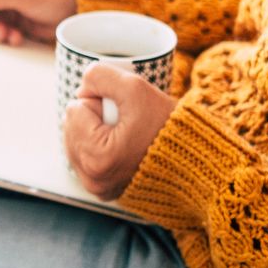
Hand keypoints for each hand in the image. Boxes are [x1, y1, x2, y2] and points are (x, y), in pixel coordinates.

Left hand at [63, 63, 175, 199]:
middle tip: (126, 123)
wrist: (195, 159)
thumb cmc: (167, 125)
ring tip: (126, 135)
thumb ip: (100, 76)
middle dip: (94, 118)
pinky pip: (86, 159)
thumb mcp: (136, 88)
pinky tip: (121, 147)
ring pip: (76, 143)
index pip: (74, 109)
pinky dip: (98, 148)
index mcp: (96, 157)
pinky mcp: (104, 191)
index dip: (100, 102)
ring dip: (94, 132)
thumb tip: (81, 88)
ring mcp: (97, 188)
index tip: (125, 111)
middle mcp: (92, 179)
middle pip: (71, 127)